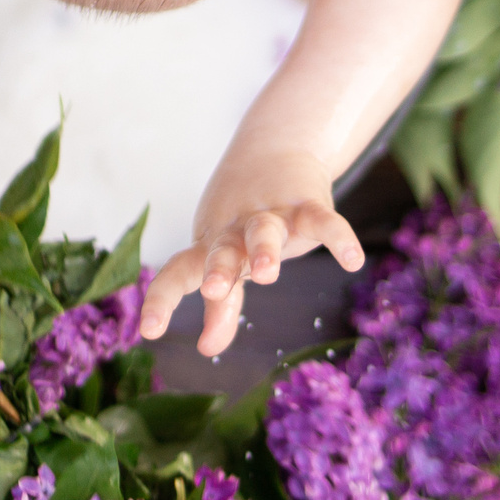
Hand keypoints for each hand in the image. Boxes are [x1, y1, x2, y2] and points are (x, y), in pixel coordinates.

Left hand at [137, 146, 364, 356]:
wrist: (275, 149)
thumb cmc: (243, 220)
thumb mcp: (229, 261)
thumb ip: (222, 306)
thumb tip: (208, 349)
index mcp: (211, 246)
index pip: (178, 271)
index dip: (161, 299)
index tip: (147, 331)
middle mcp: (236, 230)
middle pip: (223, 249)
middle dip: (219, 268)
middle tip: (214, 288)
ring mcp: (272, 215)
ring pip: (265, 230)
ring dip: (264, 249)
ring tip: (266, 273)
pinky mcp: (307, 204)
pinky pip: (323, 220)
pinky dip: (338, 237)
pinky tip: (352, 260)